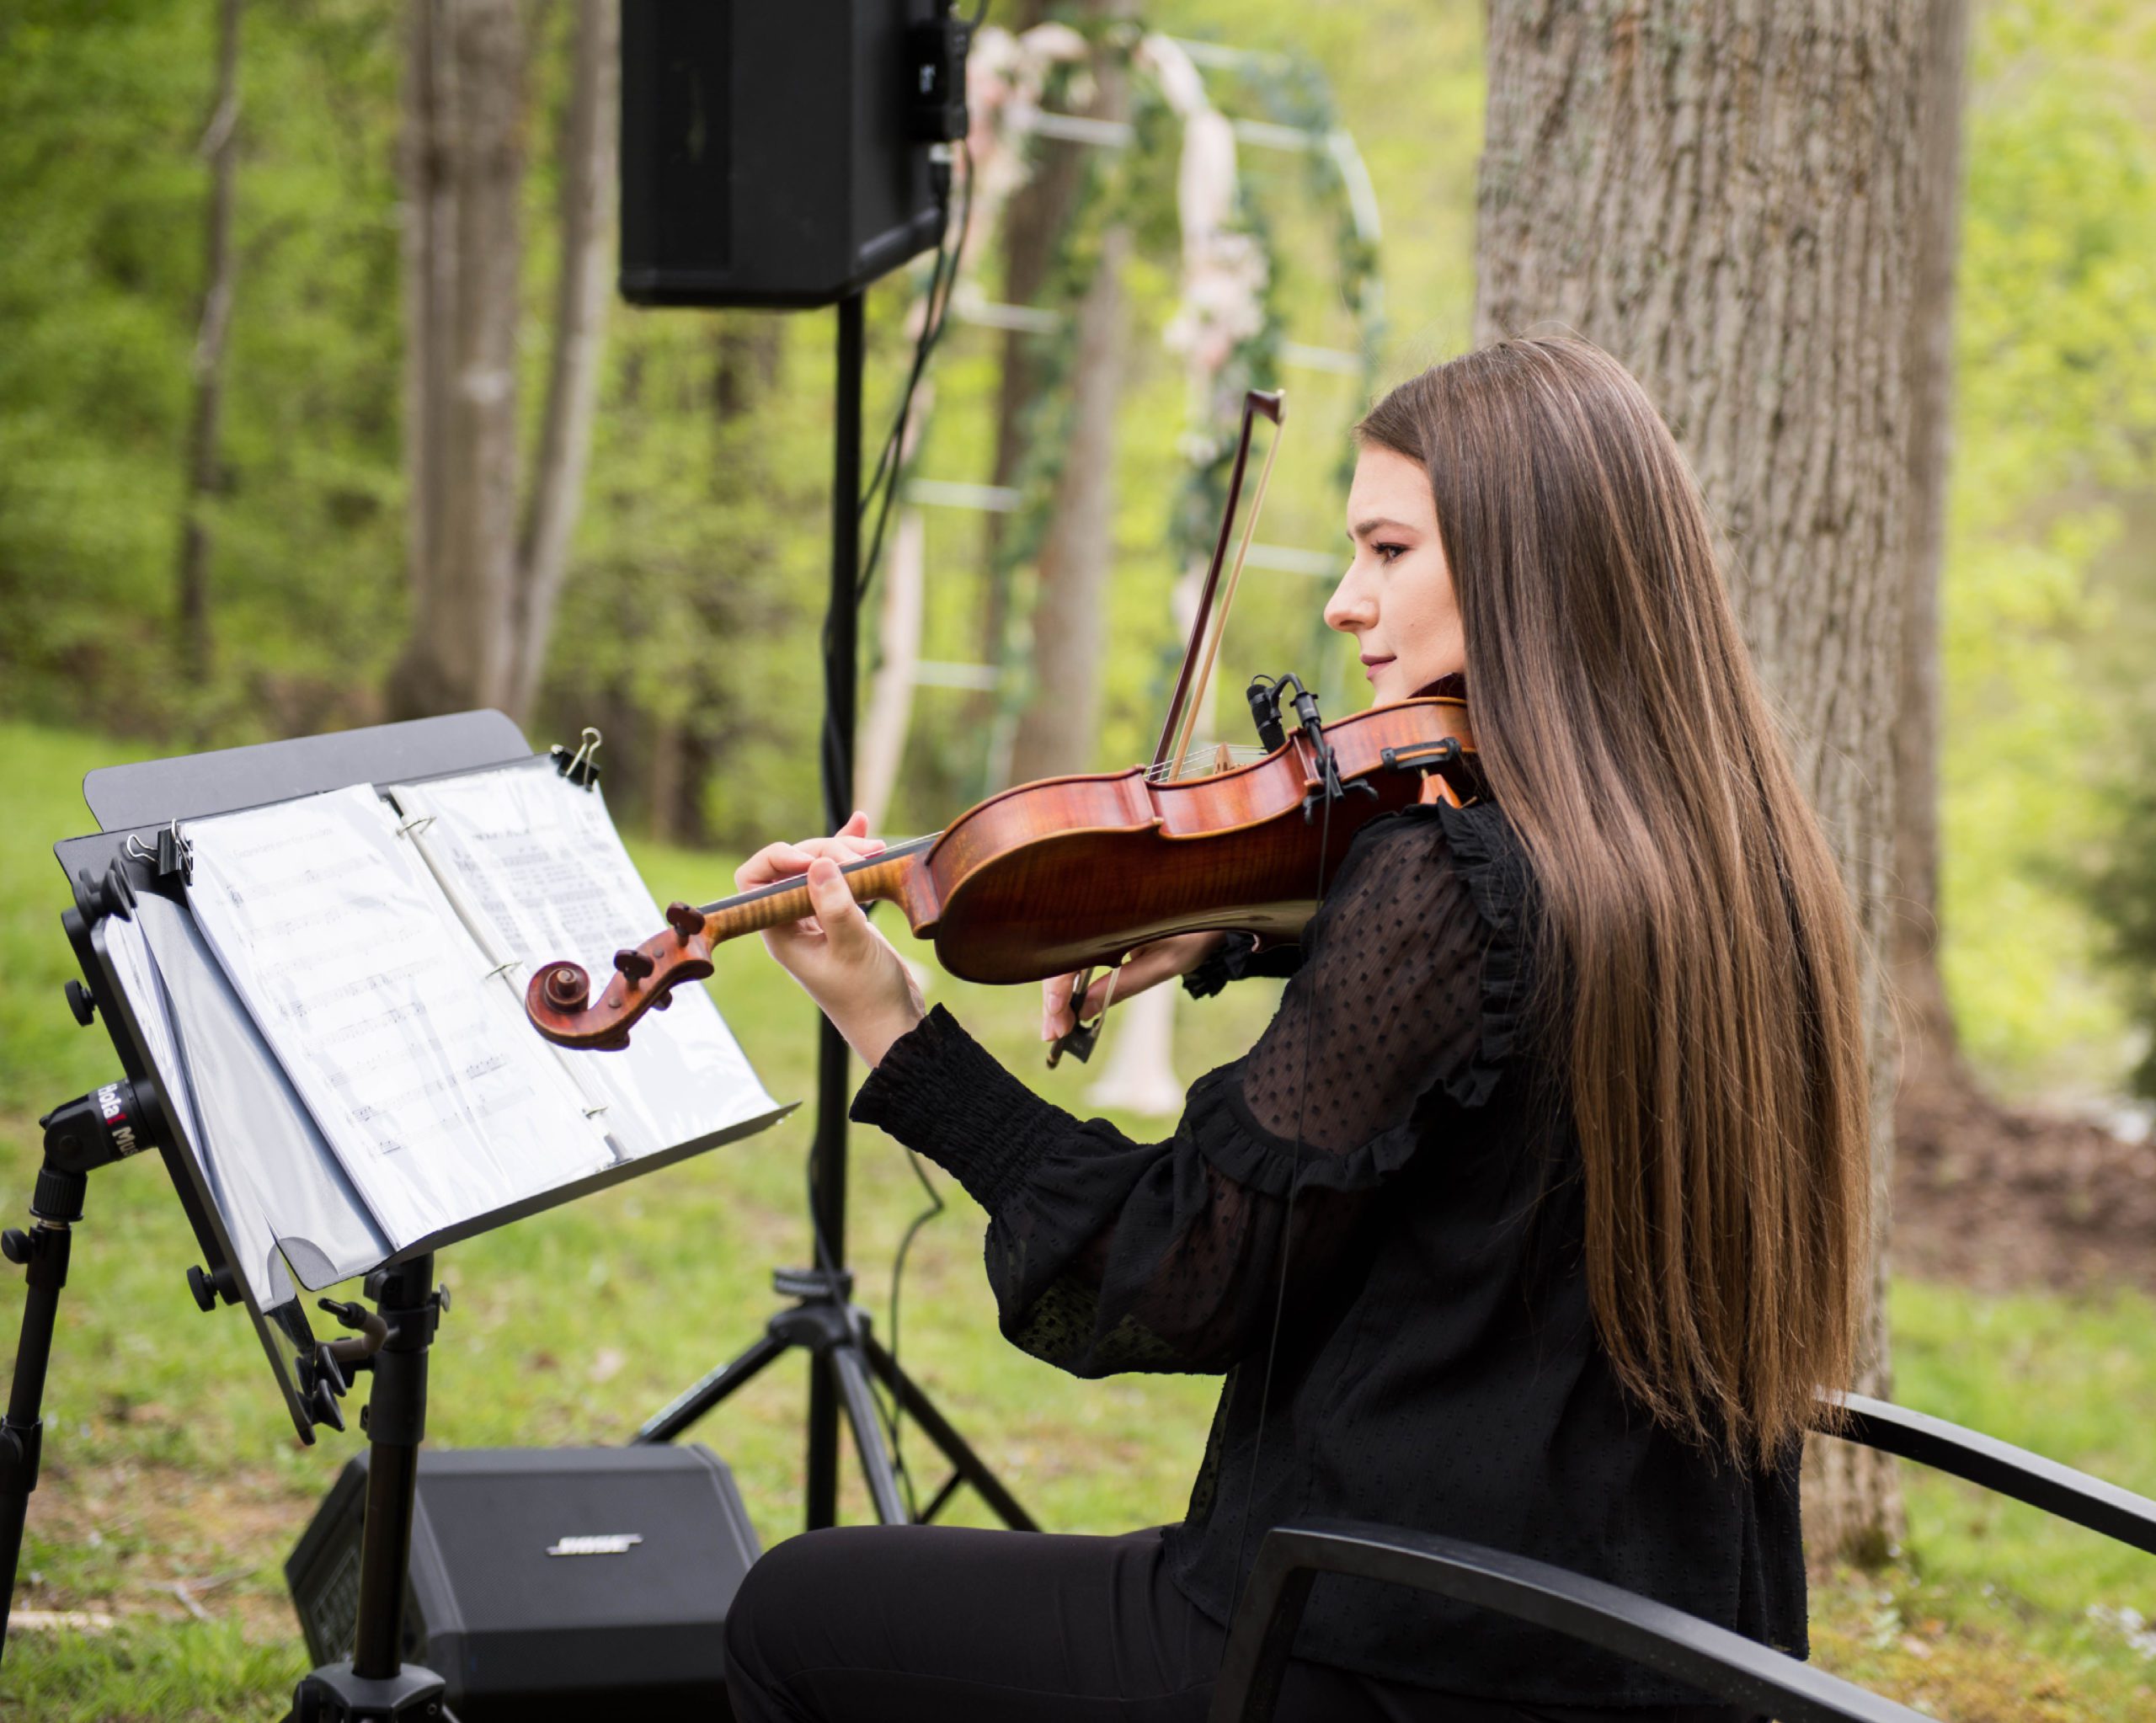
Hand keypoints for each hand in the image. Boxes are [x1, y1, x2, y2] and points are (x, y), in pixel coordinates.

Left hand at [739, 812, 924, 1066]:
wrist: (895, 1024)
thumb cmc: (869, 996)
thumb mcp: (852, 950)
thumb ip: (834, 907)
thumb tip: (818, 864)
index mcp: (780, 932)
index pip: (753, 881)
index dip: (776, 859)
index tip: (812, 860)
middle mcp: (793, 922)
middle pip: (792, 866)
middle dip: (824, 852)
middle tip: (861, 857)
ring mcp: (818, 917)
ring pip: (819, 867)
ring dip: (843, 849)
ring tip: (875, 848)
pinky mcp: (843, 916)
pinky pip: (841, 876)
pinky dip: (852, 854)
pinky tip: (867, 831)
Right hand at [1040, 931, 1229, 1042]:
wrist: (1214, 906)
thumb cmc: (1195, 930)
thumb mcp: (1165, 962)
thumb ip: (1125, 985)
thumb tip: (1084, 1012)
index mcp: (1110, 915)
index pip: (1068, 955)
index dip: (1057, 989)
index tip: (1058, 1021)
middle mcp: (1096, 913)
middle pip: (1059, 959)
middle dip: (1054, 999)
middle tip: (1053, 1034)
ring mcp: (1095, 920)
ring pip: (1063, 959)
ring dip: (1059, 993)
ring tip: (1058, 1026)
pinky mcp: (1099, 928)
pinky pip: (1076, 955)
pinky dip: (1070, 981)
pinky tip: (1069, 1004)